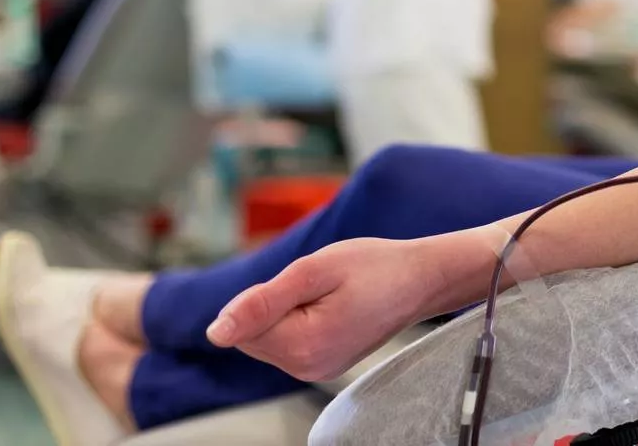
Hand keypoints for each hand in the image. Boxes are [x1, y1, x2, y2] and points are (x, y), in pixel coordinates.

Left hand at [205, 238, 447, 381]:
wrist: (422, 279)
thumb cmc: (375, 266)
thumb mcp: (314, 270)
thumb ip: (261, 302)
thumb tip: (215, 333)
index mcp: (302, 347)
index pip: (243, 327)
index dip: (267, 294)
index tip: (305, 283)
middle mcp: (306, 369)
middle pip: (253, 336)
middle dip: (274, 304)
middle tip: (319, 286)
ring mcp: (316, 370)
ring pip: (269, 337)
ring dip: (287, 310)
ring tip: (330, 294)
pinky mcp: (323, 364)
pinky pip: (289, 340)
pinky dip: (300, 319)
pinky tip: (333, 305)